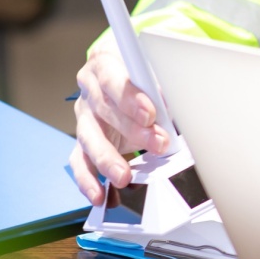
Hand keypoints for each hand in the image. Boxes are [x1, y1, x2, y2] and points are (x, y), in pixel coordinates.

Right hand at [69, 47, 169, 202]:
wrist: (125, 74)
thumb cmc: (143, 73)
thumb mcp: (156, 70)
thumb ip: (163, 86)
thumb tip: (179, 105)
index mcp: (105, 64)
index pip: (113, 78)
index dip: (130, 97)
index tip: (150, 113)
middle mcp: (90, 90)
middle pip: (105, 110)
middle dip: (133, 130)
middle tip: (158, 144)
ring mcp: (84, 117)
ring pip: (89, 139)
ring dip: (108, 160)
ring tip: (124, 177)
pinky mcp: (83, 141)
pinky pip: (80, 162)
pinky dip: (89, 181)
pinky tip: (101, 194)